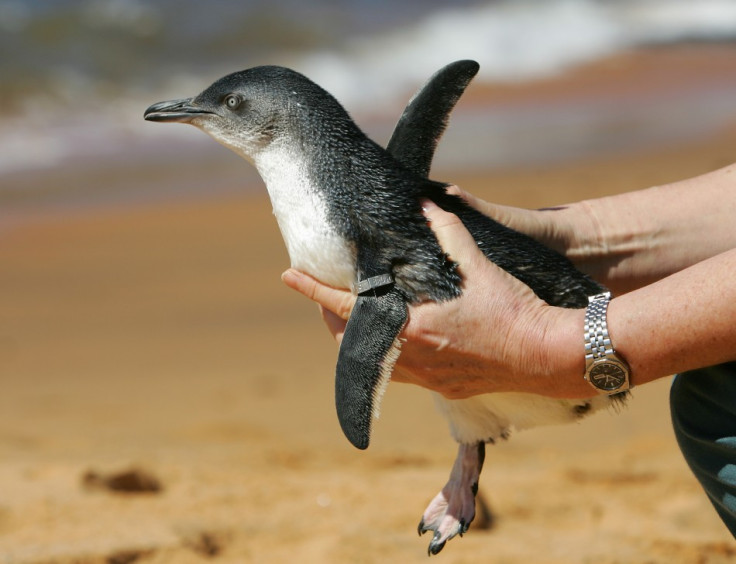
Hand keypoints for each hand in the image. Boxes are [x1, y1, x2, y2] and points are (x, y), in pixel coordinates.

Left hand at [282, 198, 585, 398]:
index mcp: (411, 328)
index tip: (288, 274)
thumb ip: (448, 233)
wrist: (548, 356)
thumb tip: (427, 205)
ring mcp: (426, 379)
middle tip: (328, 295)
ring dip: (358, 340)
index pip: (345, 307)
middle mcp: (410, 358)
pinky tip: (398, 338)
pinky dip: (387, 355)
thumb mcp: (478, 266)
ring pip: (372, 363)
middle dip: (331, 318)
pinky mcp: (444, 388)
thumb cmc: (514, 311)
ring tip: (358, 315)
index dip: (312, 289)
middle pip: (349, 341)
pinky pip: (400, 375)